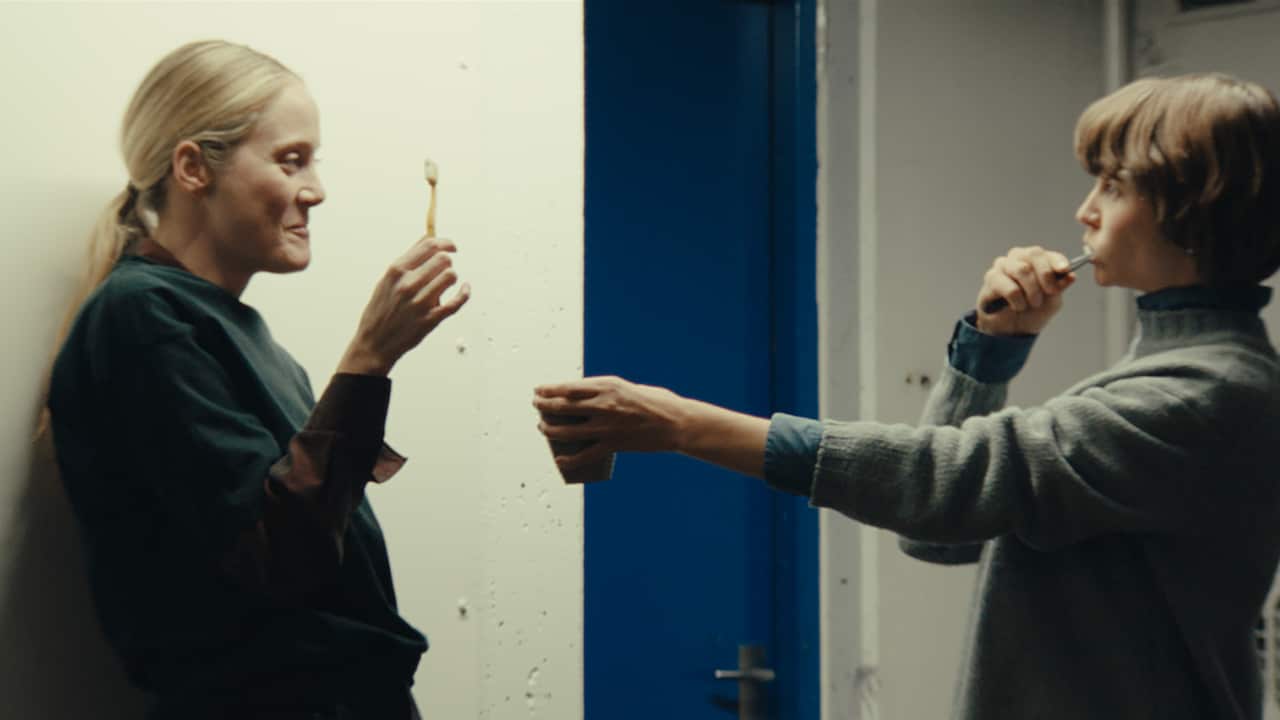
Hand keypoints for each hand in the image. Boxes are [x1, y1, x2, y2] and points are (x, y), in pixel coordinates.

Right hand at [339, 236, 470, 374]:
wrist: (374, 343)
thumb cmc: (380, 310)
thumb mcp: (387, 280)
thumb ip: (408, 259)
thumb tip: (429, 237)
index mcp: (396, 271)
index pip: (429, 246)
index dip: (445, 243)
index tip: (451, 247)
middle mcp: (407, 285)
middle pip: (442, 260)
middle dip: (447, 262)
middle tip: (443, 270)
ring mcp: (420, 303)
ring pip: (450, 277)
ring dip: (451, 278)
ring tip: (444, 284)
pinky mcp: (430, 320)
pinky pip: (456, 302)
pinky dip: (464, 293)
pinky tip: (465, 289)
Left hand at [533, 376, 687, 468]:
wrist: (675, 422)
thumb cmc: (653, 401)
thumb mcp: (625, 387)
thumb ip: (603, 390)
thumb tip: (581, 396)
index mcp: (606, 386)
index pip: (568, 388)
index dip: (548, 390)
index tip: (538, 391)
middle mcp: (603, 405)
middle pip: (563, 407)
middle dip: (544, 406)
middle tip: (537, 406)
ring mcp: (606, 426)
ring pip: (567, 430)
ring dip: (549, 430)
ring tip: (542, 428)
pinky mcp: (613, 444)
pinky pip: (585, 454)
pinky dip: (569, 458)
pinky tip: (559, 458)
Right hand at [976, 246, 1075, 335]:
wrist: (1013, 330)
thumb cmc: (1032, 312)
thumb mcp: (1052, 301)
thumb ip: (1059, 287)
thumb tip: (1071, 276)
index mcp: (1035, 260)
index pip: (1046, 254)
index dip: (1056, 261)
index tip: (1064, 270)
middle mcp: (1018, 258)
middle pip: (1033, 254)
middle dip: (1045, 274)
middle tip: (1050, 292)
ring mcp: (1003, 266)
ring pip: (1022, 269)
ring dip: (1032, 290)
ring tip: (1033, 303)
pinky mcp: (991, 279)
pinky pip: (1009, 287)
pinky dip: (1018, 300)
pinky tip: (1017, 307)